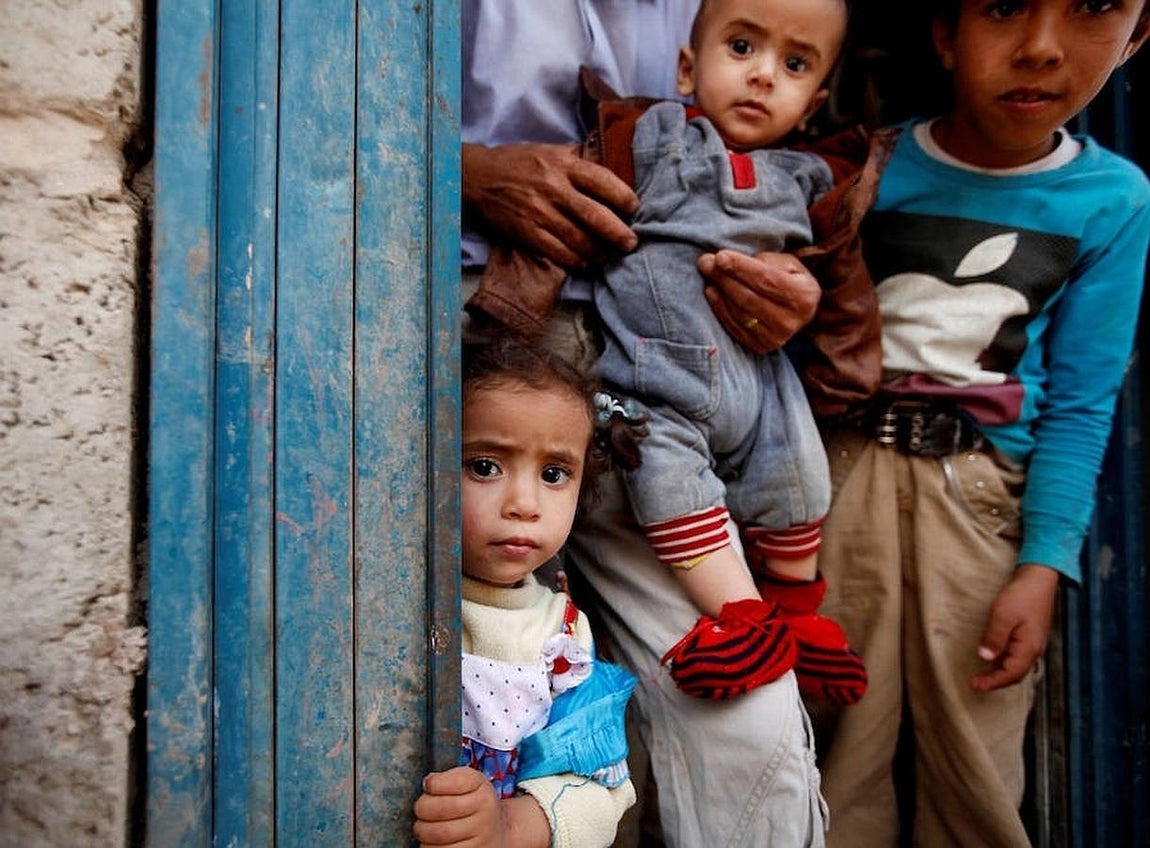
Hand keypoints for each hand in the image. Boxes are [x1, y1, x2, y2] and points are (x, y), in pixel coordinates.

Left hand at [412, 766, 550, 847]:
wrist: (497, 832)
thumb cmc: (476, 804)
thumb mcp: (471, 783)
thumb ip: (450, 778)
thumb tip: (428, 783)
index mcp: (483, 793)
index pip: (453, 783)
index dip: (433, 784)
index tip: (430, 786)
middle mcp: (485, 816)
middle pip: (440, 810)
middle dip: (422, 808)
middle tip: (421, 809)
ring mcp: (480, 839)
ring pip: (437, 834)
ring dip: (422, 830)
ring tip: (426, 826)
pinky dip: (429, 846)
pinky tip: (434, 840)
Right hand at [463, 142, 638, 271]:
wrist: (478, 176)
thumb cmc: (518, 162)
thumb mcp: (550, 150)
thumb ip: (577, 160)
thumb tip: (609, 165)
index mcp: (563, 164)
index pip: (604, 181)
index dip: (625, 198)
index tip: (634, 209)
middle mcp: (554, 187)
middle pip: (596, 216)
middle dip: (619, 234)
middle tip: (631, 244)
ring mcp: (539, 212)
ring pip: (580, 240)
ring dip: (600, 253)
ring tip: (609, 257)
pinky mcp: (526, 232)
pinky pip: (558, 253)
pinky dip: (576, 262)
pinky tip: (585, 264)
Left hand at [699, 250, 820, 353]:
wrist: (798, 310)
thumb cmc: (789, 279)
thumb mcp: (786, 262)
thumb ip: (762, 260)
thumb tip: (726, 261)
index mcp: (803, 296)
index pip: (766, 280)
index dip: (741, 268)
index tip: (720, 256)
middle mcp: (791, 321)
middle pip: (749, 297)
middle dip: (724, 278)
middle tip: (706, 262)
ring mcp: (775, 338)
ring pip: (739, 312)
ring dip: (719, 292)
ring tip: (708, 274)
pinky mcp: (760, 347)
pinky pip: (734, 326)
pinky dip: (719, 308)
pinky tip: (712, 292)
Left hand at [971, 564, 1059, 692]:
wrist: (1038, 579)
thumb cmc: (1021, 595)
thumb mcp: (1002, 615)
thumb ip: (994, 638)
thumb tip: (985, 658)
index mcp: (1029, 647)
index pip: (1011, 673)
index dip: (994, 682)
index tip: (976, 686)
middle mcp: (1034, 649)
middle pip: (1015, 673)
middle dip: (996, 681)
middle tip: (976, 684)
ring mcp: (1033, 643)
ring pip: (1016, 665)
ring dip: (999, 672)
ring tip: (982, 676)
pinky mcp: (1029, 636)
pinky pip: (1017, 656)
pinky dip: (1004, 662)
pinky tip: (993, 659)